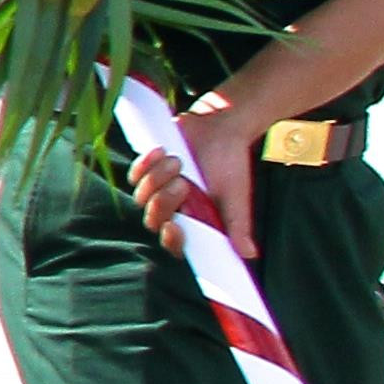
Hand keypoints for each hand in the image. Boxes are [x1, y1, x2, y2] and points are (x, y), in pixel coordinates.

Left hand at [139, 96, 263, 259]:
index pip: (174, 244)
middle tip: (183, 183)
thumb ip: (238, 225)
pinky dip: (145, 164)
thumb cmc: (230, 166)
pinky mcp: (146, 170)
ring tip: (178, 161)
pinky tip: (161, 151)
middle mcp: (172, 210)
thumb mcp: (236, 196)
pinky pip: (134, 175)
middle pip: (153, 220)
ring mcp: (156, 190)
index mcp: (193, 222)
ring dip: (157, 179)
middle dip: (164, 202)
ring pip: (141, 197)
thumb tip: (249, 255)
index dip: (170, 241)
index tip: (174, 227)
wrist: (220, 128)